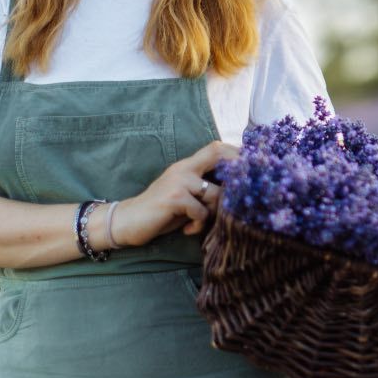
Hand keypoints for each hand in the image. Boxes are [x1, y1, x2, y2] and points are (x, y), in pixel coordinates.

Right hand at [110, 141, 237, 247]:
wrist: (127, 221)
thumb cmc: (161, 212)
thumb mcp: (185, 196)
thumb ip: (204, 190)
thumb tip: (236, 195)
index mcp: (187, 166)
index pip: (216, 148)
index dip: (235, 153)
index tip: (250, 168)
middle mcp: (184, 168)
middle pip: (218, 154)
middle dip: (234, 175)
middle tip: (238, 197)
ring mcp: (179, 181)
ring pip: (215, 194)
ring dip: (213, 213)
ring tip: (199, 223)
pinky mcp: (174, 197)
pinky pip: (201, 212)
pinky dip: (199, 225)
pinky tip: (188, 230)